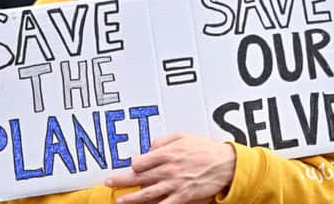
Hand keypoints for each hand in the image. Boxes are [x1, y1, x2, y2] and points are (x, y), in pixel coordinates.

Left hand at [105, 133, 235, 203]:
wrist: (225, 164)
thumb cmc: (204, 149)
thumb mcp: (182, 137)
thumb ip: (163, 141)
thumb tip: (150, 148)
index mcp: (166, 154)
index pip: (141, 161)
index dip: (133, 165)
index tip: (129, 167)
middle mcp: (168, 170)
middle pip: (139, 177)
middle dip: (122, 180)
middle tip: (108, 182)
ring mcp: (174, 184)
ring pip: (148, 193)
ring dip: (131, 198)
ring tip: (119, 201)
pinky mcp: (183, 196)